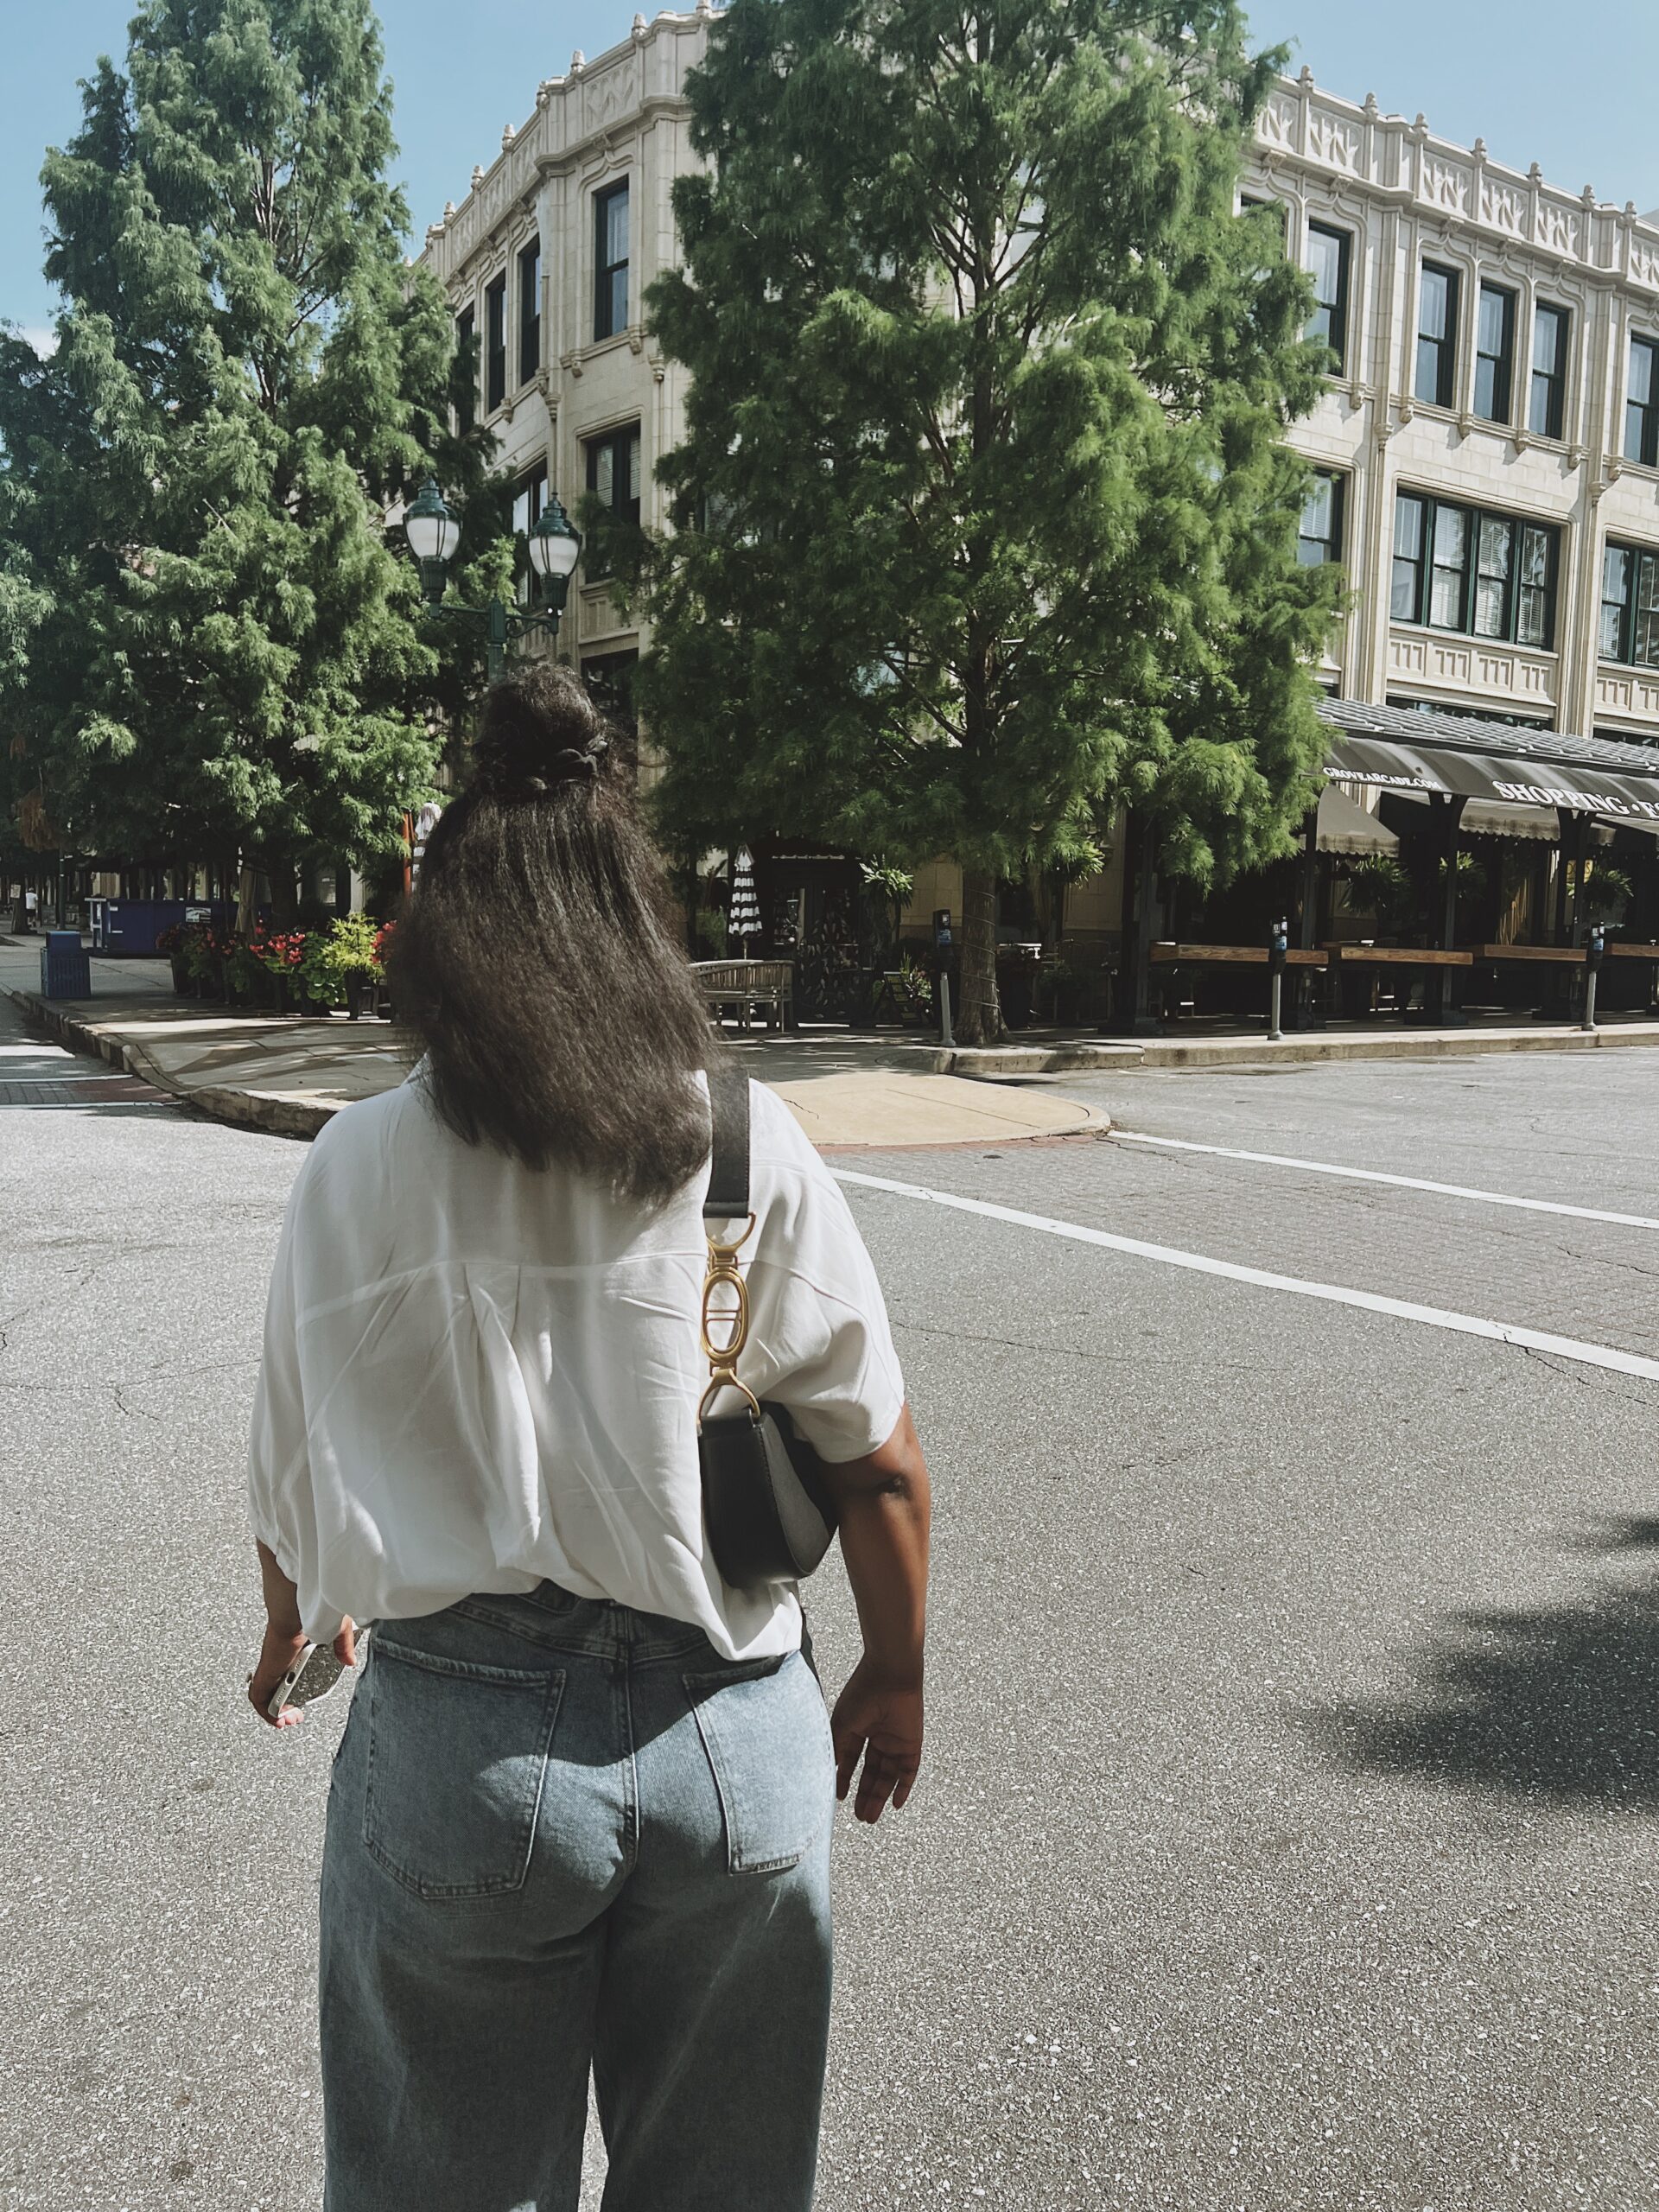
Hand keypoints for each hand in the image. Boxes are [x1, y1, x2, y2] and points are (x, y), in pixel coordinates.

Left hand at [247, 1619, 355, 1730]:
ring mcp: (271, 1666)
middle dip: (283, 1707)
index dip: (292, 1691)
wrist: (295, 1610)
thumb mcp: (336, 1631)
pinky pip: (259, 1697)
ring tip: (286, 1721)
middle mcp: (279, 1659)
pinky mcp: (265, 1672)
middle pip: (275, 1688)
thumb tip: (350, 1660)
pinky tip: (276, 1719)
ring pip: (265, 1695)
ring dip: (274, 1712)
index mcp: (293, 1649)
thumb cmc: (311, 1612)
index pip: (287, 1674)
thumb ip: (343, 1647)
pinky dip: (266, 1710)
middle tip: (294, 1717)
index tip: (301, 1702)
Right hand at [830, 1654, 923, 1822]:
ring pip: (887, 1776)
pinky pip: (909, 1770)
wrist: (891, 1674)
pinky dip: (903, 1787)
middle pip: (871, 1773)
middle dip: (865, 1795)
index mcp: (858, 1728)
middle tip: (860, 1817)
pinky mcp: (912, 1743)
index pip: (851, 1761)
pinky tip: (895, 1803)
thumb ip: (837, 1750)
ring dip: (879, 1796)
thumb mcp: (842, 1725)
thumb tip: (829, 1775)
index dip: (845, 1780)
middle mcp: (877, 1736)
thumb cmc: (863, 1693)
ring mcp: (895, 1740)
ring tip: (870, 1816)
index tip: (840, 1797)